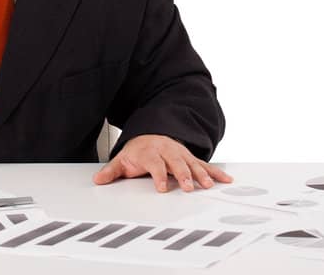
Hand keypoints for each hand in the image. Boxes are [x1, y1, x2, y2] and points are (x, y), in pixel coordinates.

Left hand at [92, 134, 233, 192]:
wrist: (152, 134)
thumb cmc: (139, 151)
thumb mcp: (123, 159)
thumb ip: (112, 171)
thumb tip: (98, 180)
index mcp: (151, 152)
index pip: (155, 164)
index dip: (159, 176)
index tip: (161, 188)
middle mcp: (168, 151)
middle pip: (177, 163)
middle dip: (184, 175)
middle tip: (189, 187)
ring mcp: (181, 154)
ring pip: (193, 163)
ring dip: (201, 174)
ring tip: (208, 185)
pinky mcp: (191, 158)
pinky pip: (205, 165)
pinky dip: (215, 172)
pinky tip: (225, 180)